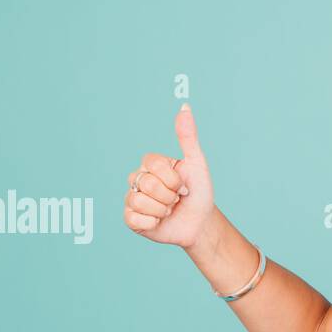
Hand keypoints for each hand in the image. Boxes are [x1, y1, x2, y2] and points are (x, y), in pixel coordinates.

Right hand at [123, 103, 215, 248]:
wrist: (200, 223)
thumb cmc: (199, 193)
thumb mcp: (197, 164)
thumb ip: (188, 137)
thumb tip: (185, 107)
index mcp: (151, 164)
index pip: (153, 164)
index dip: (173, 179)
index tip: (183, 184)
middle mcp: (138, 179)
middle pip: (146, 183)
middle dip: (169, 195)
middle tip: (176, 199)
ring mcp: (133, 199)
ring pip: (139, 200)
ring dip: (162, 210)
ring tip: (169, 210)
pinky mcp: (131, 219)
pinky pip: (133, 218)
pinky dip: (152, 222)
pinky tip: (159, 222)